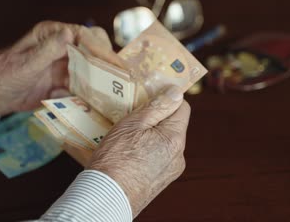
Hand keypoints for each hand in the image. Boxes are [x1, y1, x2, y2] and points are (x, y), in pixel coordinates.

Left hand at [0, 21, 123, 115]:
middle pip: (94, 51)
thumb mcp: (26, 63)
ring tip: (112, 95)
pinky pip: (83, 86)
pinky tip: (88, 103)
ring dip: (100, 81)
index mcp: (53, 34)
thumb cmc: (4, 74)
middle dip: (107, 64)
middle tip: (120, 79)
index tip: (114, 62)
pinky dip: (87, 95)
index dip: (101, 47)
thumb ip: (48, 49)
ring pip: (92, 70)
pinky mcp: (64, 81)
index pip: (85, 35)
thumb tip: (69, 33)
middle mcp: (63, 47)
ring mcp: (65, 65)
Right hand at [88, 86, 190, 217]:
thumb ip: (157, 107)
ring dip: (151, 135)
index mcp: (175, 138)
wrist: (106, 197)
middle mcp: (179, 155)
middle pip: (173, 125)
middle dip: (156, 118)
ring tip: (128, 138)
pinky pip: (160, 157)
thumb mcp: (132, 124)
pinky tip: (130, 153)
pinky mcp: (162, 180)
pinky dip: (149, 151)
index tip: (150, 96)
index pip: (183, 108)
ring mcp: (172, 170)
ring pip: (165, 142)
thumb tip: (176, 91)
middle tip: (133, 117)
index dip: (167, 99)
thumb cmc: (115, 158)